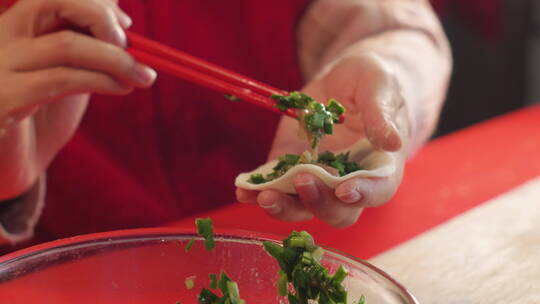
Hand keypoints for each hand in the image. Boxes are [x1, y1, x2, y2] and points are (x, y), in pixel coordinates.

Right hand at [0, 0, 155, 198]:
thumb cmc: (42, 118)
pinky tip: (121, 88)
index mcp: (15, 27)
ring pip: (66, 45)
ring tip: (143, 76)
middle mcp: (0, 38)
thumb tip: (121, 19)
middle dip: (101, 17)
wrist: (10, 165)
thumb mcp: (66, 72)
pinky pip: (61, 80)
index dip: (95, 2)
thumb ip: (85, 45)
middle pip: (54, 0)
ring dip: (116, 59)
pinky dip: (101, 80)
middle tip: (129, 44)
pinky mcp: (3, 100)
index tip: (125, 24)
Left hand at [236, 53, 409, 227]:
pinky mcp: (289, 169)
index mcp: (380, 164)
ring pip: (302, 207)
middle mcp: (348, 180)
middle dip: (319, 202)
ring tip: (262, 196)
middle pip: (338, 211)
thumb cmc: (370, 81)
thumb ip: (381, 112)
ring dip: (283, 206)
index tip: (344, 189)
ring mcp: (317, 178)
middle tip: (301, 180)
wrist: (341, 81)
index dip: (363, 194)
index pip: (378, 189)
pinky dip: (257, 193)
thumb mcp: (377, 84)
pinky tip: (243, 190)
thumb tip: (393, 142)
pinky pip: (274, 187)